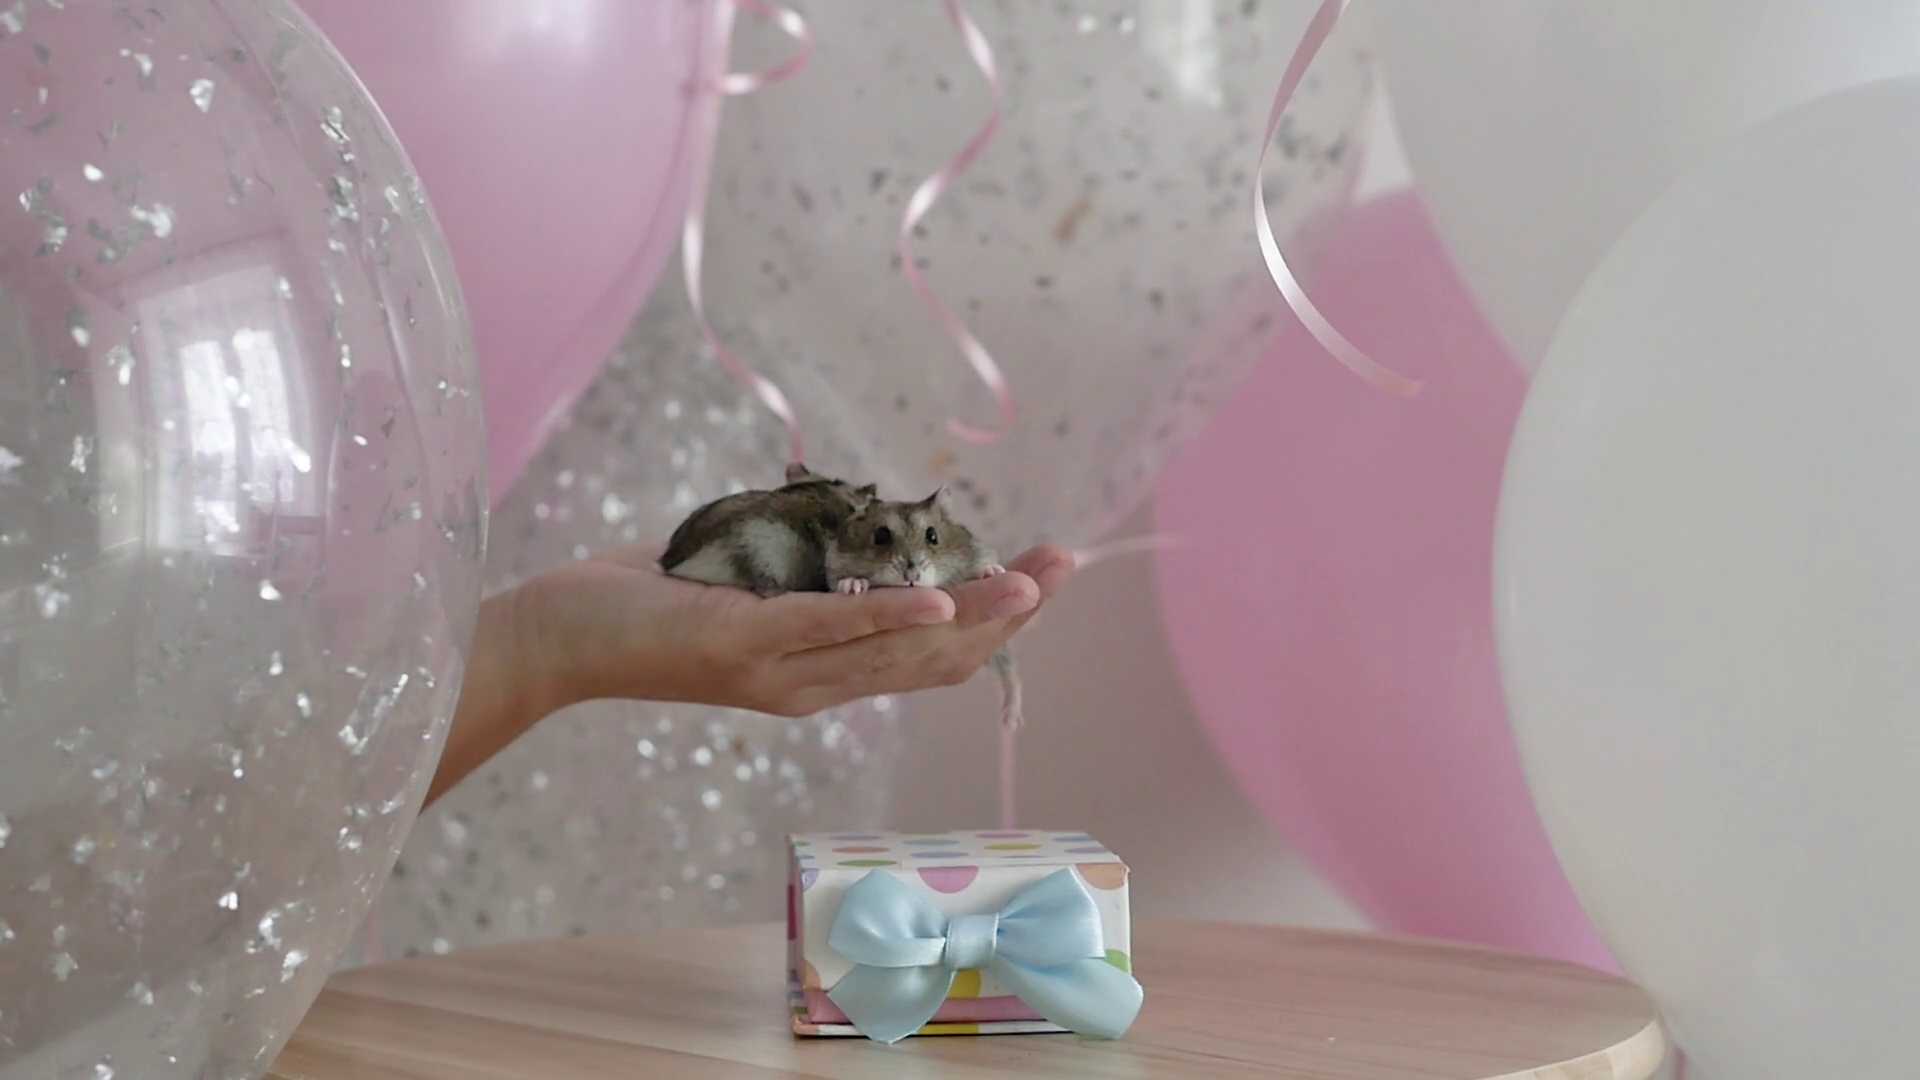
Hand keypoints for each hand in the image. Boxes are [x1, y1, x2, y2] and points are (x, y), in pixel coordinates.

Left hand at [513, 543, 1075, 718]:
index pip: (928, 661)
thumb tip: (851, 515)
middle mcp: (813, 687)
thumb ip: (803, 566)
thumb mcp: (745, 581)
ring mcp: (782, 673)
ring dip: (976, 617)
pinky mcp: (745, 646)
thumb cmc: (643, 602)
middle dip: (1011, 616)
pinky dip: (894, 618)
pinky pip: (834, 630)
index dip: (995, 626)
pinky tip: (944, 604)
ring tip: (1035, 584)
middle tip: (1068, 567)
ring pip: (900, 652)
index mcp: (818, 674)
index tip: (1045, 578)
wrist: (556, 638)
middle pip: (936, 664)